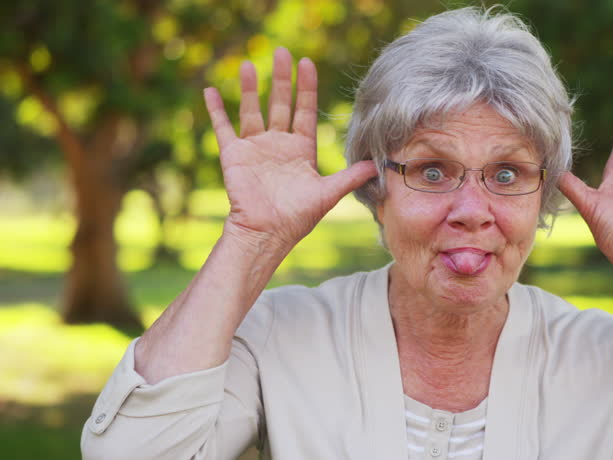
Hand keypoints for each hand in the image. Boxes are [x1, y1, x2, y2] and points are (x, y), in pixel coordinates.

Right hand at [203, 47, 376, 249]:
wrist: (268, 233)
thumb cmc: (298, 217)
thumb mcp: (329, 193)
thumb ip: (351, 176)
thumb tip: (379, 165)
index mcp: (301, 149)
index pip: (305, 111)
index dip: (307, 88)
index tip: (308, 64)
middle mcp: (278, 144)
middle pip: (280, 103)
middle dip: (282, 79)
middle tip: (282, 52)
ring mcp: (255, 147)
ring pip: (252, 110)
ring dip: (251, 88)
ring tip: (250, 63)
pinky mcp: (234, 154)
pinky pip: (223, 127)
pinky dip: (216, 110)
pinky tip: (211, 90)